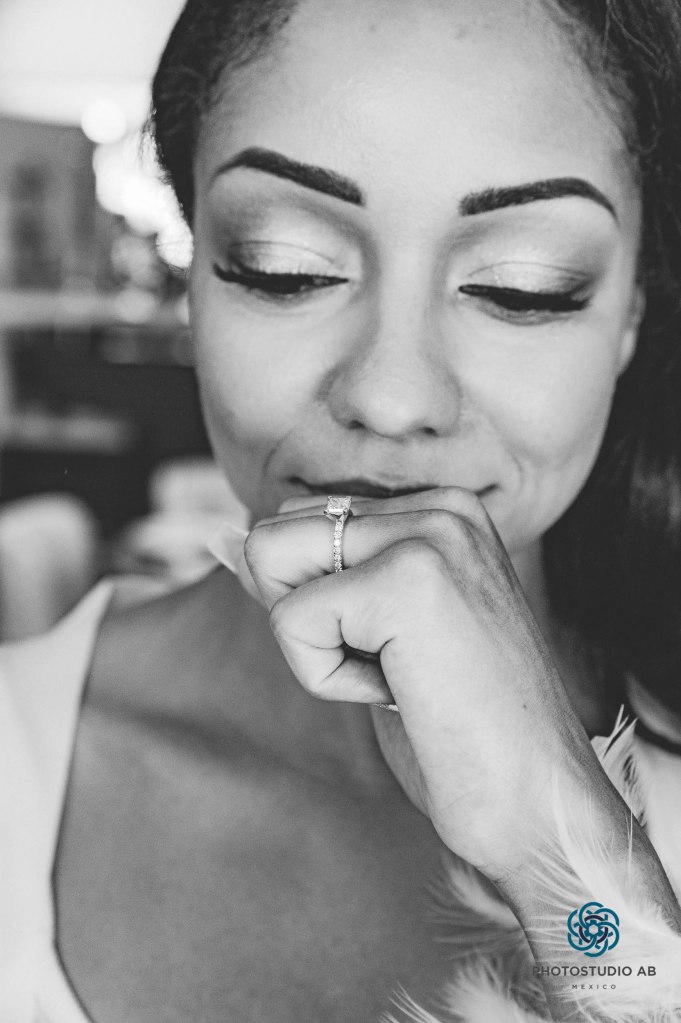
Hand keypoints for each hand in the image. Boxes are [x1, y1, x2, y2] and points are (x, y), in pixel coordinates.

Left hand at [244, 488, 601, 880]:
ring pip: (271, 561)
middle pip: (277, 532)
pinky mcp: (407, 581)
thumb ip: (303, 575)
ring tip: (395, 674)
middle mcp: (440, 506)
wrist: (533, 800)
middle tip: (391, 665)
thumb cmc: (455, 726)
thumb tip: (221, 538)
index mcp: (440, 509)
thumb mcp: (371, 633)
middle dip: (305, 616)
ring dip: (313, 643)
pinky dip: (326, 677)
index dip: (315, 603)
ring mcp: (429, 536)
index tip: (393, 649)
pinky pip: (292, 620)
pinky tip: (400, 693)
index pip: (301, 520)